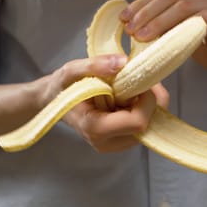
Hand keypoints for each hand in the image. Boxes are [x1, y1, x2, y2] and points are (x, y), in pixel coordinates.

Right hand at [43, 56, 169, 152]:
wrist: (55, 102)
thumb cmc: (62, 87)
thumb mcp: (72, 70)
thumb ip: (95, 65)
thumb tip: (124, 61)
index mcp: (95, 129)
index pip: (138, 122)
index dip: (146, 100)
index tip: (139, 80)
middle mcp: (108, 143)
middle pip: (149, 125)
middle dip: (150, 100)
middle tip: (137, 81)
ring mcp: (117, 145)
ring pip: (152, 126)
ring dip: (148, 104)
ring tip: (130, 89)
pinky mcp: (123, 142)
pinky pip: (147, 126)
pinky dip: (145, 109)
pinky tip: (130, 98)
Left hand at [120, 0, 206, 85]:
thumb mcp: (184, 34)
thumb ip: (167, 24)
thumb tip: (136, 24)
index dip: (142, 2)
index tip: (124, 18)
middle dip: (146, 11)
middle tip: (130, 28)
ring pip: (183, 4)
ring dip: (158, 19)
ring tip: (141, 36)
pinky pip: (200, 17)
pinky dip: (178, 27)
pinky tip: (164, 39)